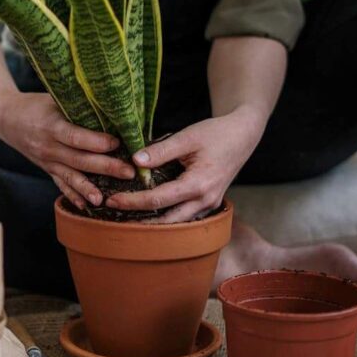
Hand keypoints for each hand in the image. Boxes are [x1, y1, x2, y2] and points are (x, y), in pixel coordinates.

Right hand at [0, 92, 135, 208]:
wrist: (7, 118)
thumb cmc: (36, 105)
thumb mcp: (53, 99)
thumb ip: (77, 105)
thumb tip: (110, 107)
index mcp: (50, 126)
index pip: (75, 137)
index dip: (96, 142)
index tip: (117, 143)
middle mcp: (48, 147)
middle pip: (79, 160)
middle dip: (105, 167)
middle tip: (128, 172)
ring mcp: (46, 161)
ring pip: (70, 177)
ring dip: (88, 189)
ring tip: (105, 199)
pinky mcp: (47, 169)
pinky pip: (60, 185)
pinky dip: (73, 196)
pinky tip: (86, 206)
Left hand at [105, 105, 267, 222]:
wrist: (243, 135)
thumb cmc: (216, 134)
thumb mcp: (187, 137)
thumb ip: (160, 150)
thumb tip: (134, 161)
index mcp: (199, 184)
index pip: (159, 199)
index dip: (133, 201)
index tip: (112, 200)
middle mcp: (206, 200)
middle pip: (167, 220)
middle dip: (139, 220)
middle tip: (114, 215)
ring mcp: (209, 205)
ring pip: (177, 223)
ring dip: (153, 222)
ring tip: (128, 218)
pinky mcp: (209, 203)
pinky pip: (186, 216)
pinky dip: (167, 216)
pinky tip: (149, 212)